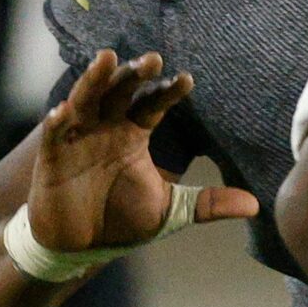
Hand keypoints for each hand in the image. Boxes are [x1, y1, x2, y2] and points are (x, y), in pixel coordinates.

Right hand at [26, 50, 256, 253]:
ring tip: (107, 58)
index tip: (187, 80)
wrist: (78, 248)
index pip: (155, 103)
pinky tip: (63, 111)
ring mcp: (78, 137)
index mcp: (135, 133)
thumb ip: (208, 203)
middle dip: (135, 73)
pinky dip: (56, 121)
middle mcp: (108, 126)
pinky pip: (54, 134)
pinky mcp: (52, 157)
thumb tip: (256, 205)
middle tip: (152, 58)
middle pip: (122, 90)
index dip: (169, 90)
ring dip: (95, 79)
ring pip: (88, 98)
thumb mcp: (169, 211)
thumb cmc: (121, 220)